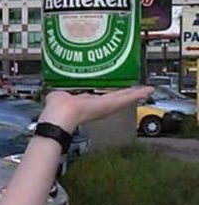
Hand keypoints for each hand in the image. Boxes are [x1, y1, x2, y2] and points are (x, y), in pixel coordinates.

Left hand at [39, 85, 154, 132]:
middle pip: (117, 98)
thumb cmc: (57, 108)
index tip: (117, 91)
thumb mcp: (60, 96)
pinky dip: (139, 93)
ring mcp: (107, 106)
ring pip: (124, 98)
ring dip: (136, 93)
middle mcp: (99, 106)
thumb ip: (60, 94)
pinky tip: (149, 89)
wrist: (62, 114)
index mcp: (86, 103)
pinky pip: (128, 97)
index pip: (101, 98)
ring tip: (147, 89)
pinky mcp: (112, 104)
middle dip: (128, 93)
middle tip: (139, 90)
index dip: (109, 95)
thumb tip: (55, 94)